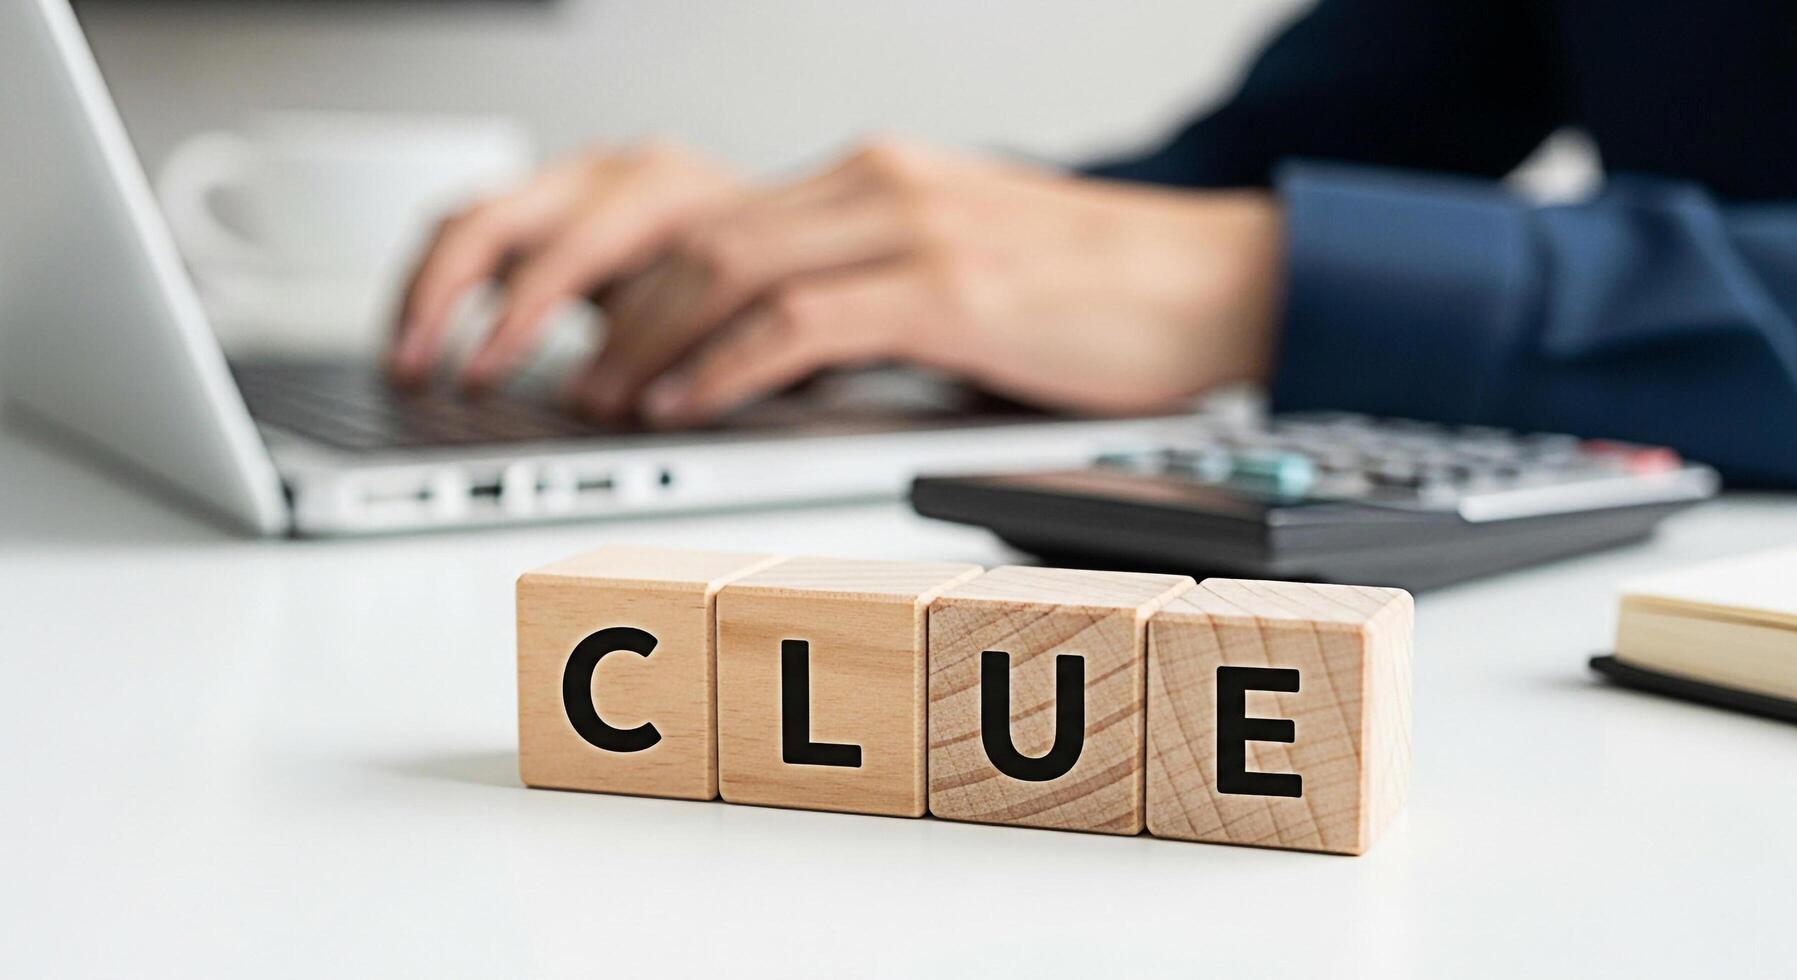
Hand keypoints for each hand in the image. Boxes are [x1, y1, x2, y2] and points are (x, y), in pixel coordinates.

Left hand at [393, 138, 1283, 424]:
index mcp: (873, 182)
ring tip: (600, 399)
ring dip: (646, 341)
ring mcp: (910, 229)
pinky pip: (801, 322)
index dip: (628, 281)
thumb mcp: (961, 275)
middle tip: (557, 374)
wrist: (1215, 281)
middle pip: (697, 234)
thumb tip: (779, 354)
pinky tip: (685, 403)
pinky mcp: (947, 288)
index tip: (580, 340)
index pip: (716, 218)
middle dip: (605, 310)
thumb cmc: (1096, 295)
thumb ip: (868, 293)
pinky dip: (726, 365)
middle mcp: (876, 187)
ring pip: (729, 269)